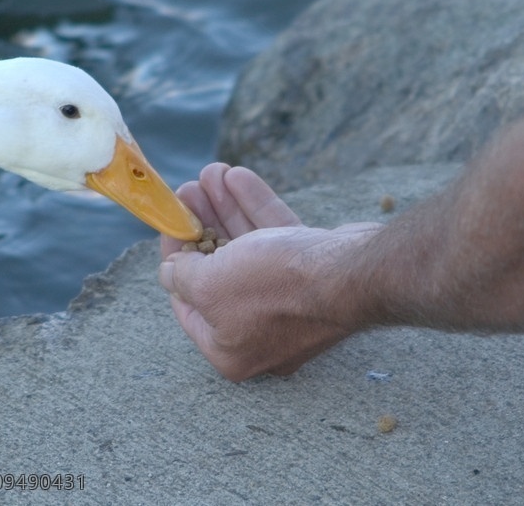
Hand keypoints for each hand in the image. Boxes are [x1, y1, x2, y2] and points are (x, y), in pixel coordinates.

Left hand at [159, 163, 381, 380]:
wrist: (353, 275)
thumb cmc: (276, 289)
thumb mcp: (208, 285)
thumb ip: (182, 278)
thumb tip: (170, 273)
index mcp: (230, 350)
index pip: (188, 306)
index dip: (174, 261)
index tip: (170, 226)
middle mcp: (260, 332)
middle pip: (219, 272)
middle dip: (203, 224)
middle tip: (188, 192)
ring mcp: (290, 303)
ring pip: (248, 250)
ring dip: (226, 208)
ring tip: (210, 173)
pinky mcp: (313, 274)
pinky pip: (275, 240)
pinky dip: (255, 208)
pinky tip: (237, 176)